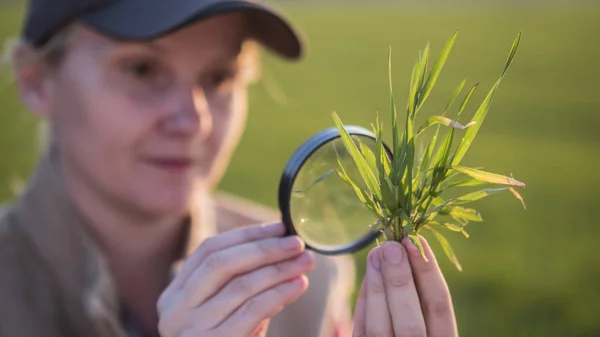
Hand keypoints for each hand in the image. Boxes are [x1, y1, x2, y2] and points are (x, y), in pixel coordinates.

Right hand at [157, 222, 315, 336]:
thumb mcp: (223, 310)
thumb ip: (239, 279)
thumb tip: (280, 240)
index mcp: (174, 295)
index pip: (208, 250)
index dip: (246, 235)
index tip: (279, 227)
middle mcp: (175, 311)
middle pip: (222, 263)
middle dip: (264, 248)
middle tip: (297, 242)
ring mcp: (191, 331)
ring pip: (240, 286)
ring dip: (278, 270)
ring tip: (305, 262)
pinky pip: (251, 312)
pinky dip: (278, 295)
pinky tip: (298, 285)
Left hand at [352, 235, 457, 336]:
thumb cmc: (411, 329)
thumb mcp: (428, 321)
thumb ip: (420, 298)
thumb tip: (403, 253)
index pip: (439, 308)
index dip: (429, 272)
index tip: (416, 241)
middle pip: (411, 322)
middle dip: (400, 281)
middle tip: (391, 246)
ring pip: (380, 329)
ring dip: (377, 289)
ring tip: (375, 255)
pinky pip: (361, 332)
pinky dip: (364, 304)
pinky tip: (368, 278)